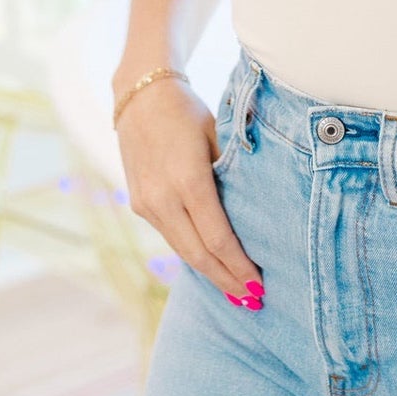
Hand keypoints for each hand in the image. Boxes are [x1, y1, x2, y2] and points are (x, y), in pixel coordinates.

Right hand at [115, 77, 264, 307]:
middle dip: (226, 281)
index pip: (217, 238)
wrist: (140, 94)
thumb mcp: (218, 136)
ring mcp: (145, 203)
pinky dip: (191, 253)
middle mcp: (162, 197)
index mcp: (187, 180)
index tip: (258, 285)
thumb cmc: (189, 112)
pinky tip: (209, 265)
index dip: (238, 266)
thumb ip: (233, 175)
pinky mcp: (138, 203)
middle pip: (198, 254)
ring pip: (181, 250)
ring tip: (234, 291)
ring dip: (208, 273)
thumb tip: (256, 214)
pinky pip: (169, 236)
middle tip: (252, 301)